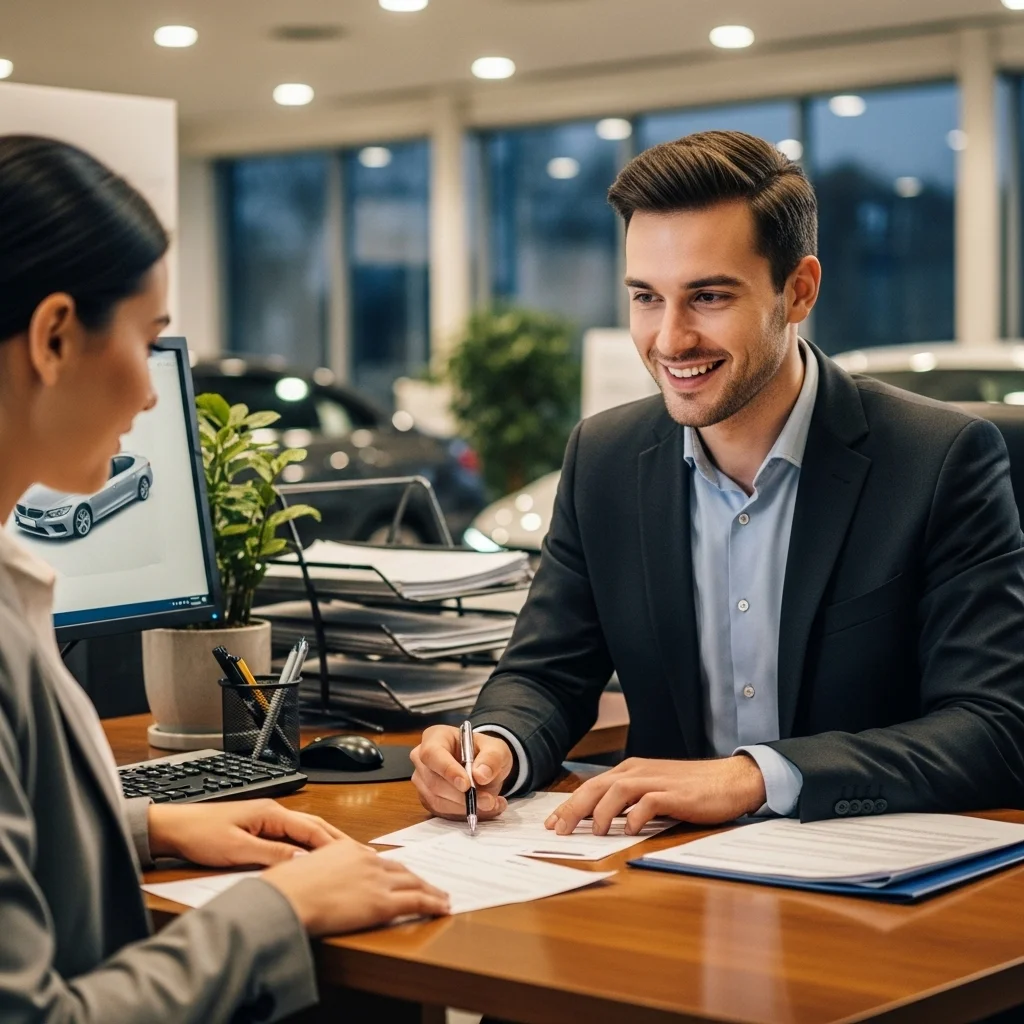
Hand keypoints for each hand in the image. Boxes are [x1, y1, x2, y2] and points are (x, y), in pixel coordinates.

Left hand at [148, 799, 346, 866]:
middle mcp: (272, 812)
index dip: (332, 844)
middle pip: (313, 825)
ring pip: (304, 831)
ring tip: (343, 857)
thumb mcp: (236, 849)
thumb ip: (270, 854)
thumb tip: (300, 861)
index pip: (311, 828)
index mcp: (270, 813)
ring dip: (323, 843)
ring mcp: (266, 819)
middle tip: (358, 856)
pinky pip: (291, 836)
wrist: (173, 828)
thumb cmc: (199, 835)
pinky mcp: (258, 828)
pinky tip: (311, 857)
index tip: (351, 857)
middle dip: (336, 840)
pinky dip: (307, 846)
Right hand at [264, 838, 448, 935]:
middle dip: (418, 879)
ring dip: (430, 891)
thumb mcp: (303, 869)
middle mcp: (367, 860)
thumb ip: (319, 871)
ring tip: (441, 898)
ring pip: (414, 883)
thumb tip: (316, 881)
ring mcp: (377, 880)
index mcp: (347, 849)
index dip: (394, 870)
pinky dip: (433, 904)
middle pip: (400, 870)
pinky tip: (442, 908)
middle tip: (431, 885)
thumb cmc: (285, 888)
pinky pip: (416, 901)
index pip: (379, 861)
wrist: (287, 898)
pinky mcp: (382, 902)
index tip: (403, 875)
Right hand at [410, 725, 512, 820]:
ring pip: (438, 800)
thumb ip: (492, 758)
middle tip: (488, 800)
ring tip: (491, 803)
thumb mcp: (497, 749)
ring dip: (466, 806)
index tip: (467, 784)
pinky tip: (484, 808)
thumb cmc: (484, 752)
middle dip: (462, 795)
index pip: (432, 754)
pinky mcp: (428, 799)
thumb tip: (480, 775)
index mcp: (435, 737)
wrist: (483, 767)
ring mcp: (423, 781)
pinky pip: (443, 812)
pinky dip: (465, 813)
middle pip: (434, 782)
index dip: (448, 770)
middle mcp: (423, 759)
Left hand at [544, 755, 766, 834]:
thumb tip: (600, 821)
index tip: (552, 823)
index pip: (591, 786)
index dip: (569, 804)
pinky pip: (649, 802)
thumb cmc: (690, 789)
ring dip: (601, 812)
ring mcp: (656, 781)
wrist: (730, 780)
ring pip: (617, 791)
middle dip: (573, 808)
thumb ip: (628, 802)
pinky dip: (636, 816)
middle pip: (596, 787)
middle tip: (558, 830)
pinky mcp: (675, 795)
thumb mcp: (653, 791)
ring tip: (594, 832)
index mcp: (630, 771)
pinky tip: (630, 830)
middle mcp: (638, 772)